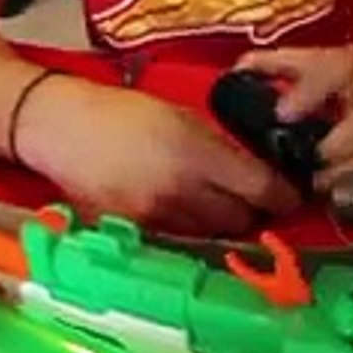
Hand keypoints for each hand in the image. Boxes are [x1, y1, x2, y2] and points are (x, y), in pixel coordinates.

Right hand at [17, 75, 299, 235]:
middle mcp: (179, 191)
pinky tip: (184, 213)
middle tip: (256, 200)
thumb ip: (220, 147)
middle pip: (238, 220)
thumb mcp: (182, 116)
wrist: (60, 128)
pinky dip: (188, 231)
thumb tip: (258, 169)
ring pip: (209, 235)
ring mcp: (153, 217)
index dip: (283, 197)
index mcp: (196, 154)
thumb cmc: (124, 111)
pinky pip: (176, 241)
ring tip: (218, 205)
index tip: (292, 198)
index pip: (259, 189)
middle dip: (253, 213)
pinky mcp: (131, 233)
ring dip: (222, 224)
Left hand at [234, 42, 352, 189]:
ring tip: (321, 185)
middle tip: (311, 162)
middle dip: (337, 145)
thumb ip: (271, 65)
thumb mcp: (308, 59)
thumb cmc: (343, 66)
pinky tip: (341, 190)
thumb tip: (237, 72)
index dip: (307, 95)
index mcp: (347, 65)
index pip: (330, 75)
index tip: (282, 114)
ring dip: (352, 169)